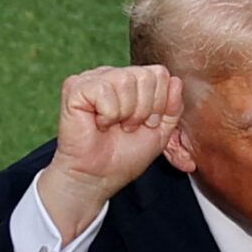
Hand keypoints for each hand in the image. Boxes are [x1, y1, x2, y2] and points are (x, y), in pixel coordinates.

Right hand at [37, 65, 183, 240]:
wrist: (100, 176)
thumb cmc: (126, 155)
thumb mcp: (161, 132)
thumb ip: (173, 107)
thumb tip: (176, 81)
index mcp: (132, 81)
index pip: (160, 74)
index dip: (159, 104)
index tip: (146, 124)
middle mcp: (112, 75)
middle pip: (146, 76)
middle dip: (144, 110)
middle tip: (128, 127)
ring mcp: (93, 79)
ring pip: (126, 80)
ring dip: (126, 113)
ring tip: (114, 126)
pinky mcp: (75, 87)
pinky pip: (103, 90)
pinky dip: (107, 114)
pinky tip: (99, 124)